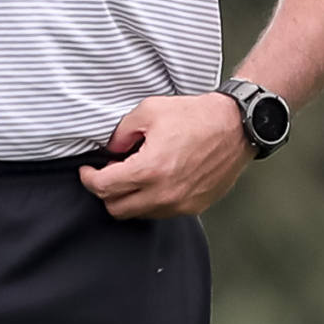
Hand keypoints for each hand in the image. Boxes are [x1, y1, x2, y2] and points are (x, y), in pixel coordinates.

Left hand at [80, 94, 251, 219]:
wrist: (236, 127)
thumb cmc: (196, 116)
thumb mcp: (150, 110)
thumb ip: (122, 132)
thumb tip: (111, 150)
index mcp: (149, 169)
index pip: (103, 187)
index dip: (88, 179)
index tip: (88, 171)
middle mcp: (163, 193)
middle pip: (116, 208)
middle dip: (106, 191)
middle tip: (108, 173)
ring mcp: (179, 204)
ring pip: (138, 213)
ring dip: (129, 198)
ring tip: (134, 175)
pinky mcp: (193, 207)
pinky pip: (161, 212)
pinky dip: (151, 200)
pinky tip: (155, 180)